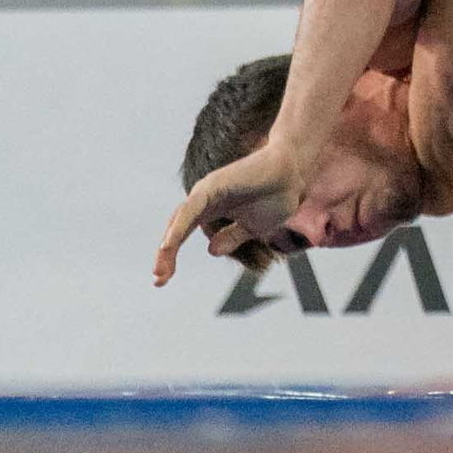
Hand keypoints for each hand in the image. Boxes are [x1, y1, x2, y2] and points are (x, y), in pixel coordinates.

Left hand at [152, 137, 308, 285]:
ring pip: (179, 221)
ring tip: (160, 271)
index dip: (170, 255)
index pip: (183, 233)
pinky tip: (169, 245)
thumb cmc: (277, 195)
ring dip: (168, 246)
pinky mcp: (212, 186)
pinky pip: (190, 210)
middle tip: (158, 280)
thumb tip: (211, 250)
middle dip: (165, 255)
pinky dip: (178, 228)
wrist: (294, 172)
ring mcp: (206, 191)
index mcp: (211, 209)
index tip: (162, 280)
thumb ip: (232, 237)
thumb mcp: (253, 227)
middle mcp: (203, 199)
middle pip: (176, 229)